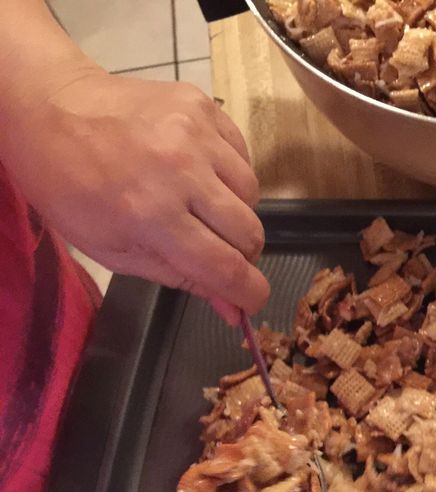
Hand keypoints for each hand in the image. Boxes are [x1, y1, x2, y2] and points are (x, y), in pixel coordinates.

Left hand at [0, 68, 268, 323]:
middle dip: (242, 254)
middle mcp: (181, 171)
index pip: (226, 267)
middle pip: (249, 233)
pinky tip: (203, 174)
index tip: (253, 302)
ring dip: (237, 212)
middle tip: (220, 251)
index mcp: (151, 215)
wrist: (50, 106)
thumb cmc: (71, 187)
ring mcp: (196, 133)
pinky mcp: (204, 106)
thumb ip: (181, 278)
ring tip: (206, 207)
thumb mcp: (114, 250)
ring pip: (252, 194)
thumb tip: (234, 309)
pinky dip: (230, 175)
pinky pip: (242, 156)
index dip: (249, 294)